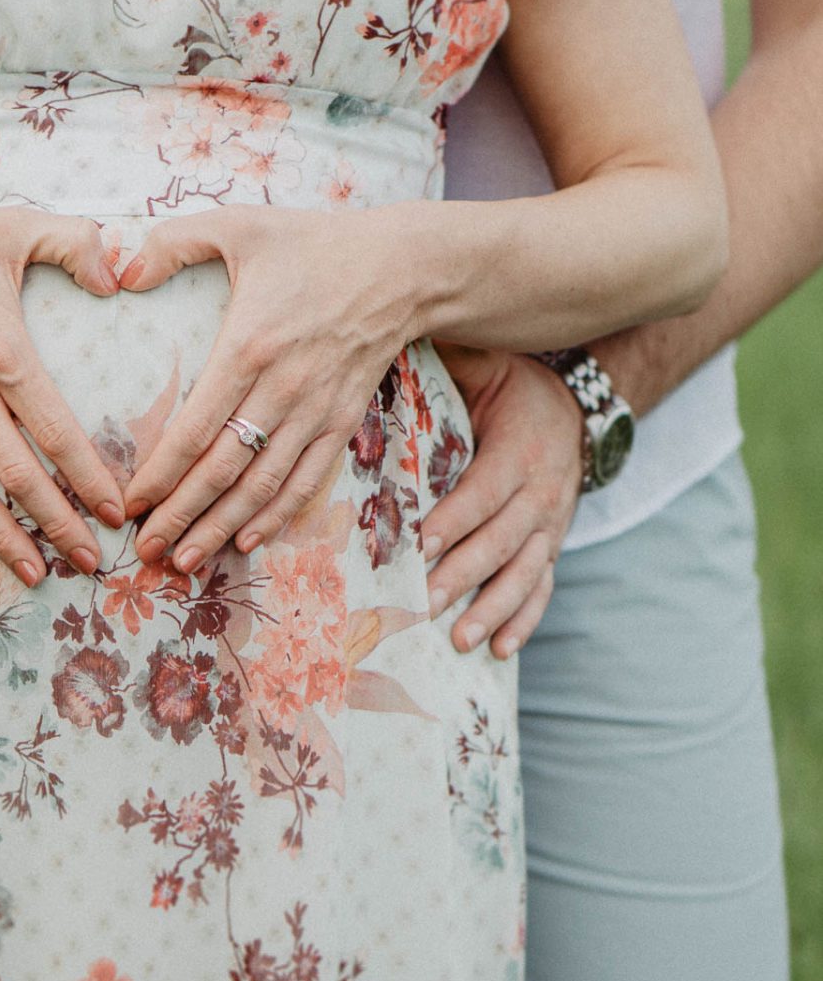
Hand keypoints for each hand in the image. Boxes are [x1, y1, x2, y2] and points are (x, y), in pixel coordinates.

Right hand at [0, 182, 126, 586]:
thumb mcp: (14, 227)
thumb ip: (78, 244)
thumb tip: (121, 278)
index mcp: (1, 351)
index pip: (56, 431)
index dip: (90, 478)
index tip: (117, 512)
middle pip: (19, 475)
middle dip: (59, 523)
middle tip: (92, 562)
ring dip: (2, 538)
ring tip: (35, 575)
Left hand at [118, 205, 416, 570]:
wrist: (401, 267)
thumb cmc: (311, 244)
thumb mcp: (238, 224)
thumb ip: (172, 242)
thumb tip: (121, 273)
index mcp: (248, 347)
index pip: (194, 429)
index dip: (159, 474)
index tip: (130, 503)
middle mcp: (282, 390)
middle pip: (223, 471)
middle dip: (180, 517)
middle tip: (144, 551)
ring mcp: (316, 411)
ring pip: (263, 486)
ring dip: (221, 528)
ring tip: (184, 562)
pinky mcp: (342, 422)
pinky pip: (306, 481)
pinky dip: (276, 516)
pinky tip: (246, 540)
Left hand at [420, 346, 582, 657]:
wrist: (578, 410)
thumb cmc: (513, 387)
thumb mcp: (490, 365)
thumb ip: (454, 357)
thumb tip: (402, 330)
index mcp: (520, 450)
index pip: (485, 490)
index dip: (456, 518)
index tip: (421, 544)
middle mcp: (542, 492)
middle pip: (502, 540)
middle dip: (462, 574)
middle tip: (421, 602)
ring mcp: (551, 525)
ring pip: (524, 572)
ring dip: (492, 608)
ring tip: (459, 638)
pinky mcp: (552, 545)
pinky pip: (543, 588)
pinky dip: (524, 619)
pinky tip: (499, 649)